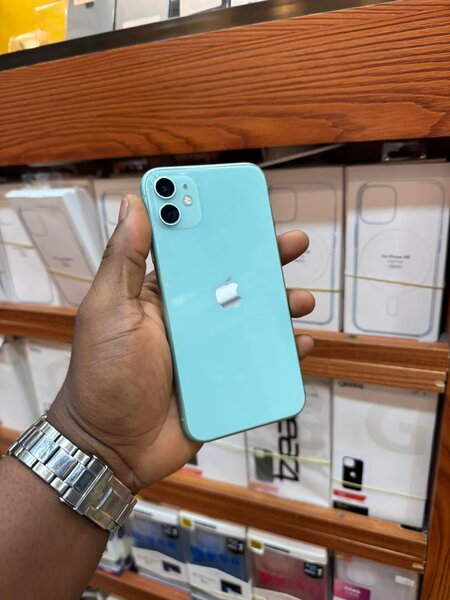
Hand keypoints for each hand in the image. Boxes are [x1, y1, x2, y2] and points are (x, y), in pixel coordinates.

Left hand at [48, 194, 314, 492]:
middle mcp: (191, 318)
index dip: (221, 229)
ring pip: (255, 320)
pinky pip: (261, 362)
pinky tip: (298, 343)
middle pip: (235, 282)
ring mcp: (211, 351)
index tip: (245, 209)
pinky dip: (283, 352)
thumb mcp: (108, 310)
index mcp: (163, 295)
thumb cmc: (104, 375)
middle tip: (293, 245)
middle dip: (266, 262)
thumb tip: (133, 204)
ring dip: (281, 305)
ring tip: (301, 300)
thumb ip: (123, 260)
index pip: (196, 253)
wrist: (113, 447)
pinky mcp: (225, 383)